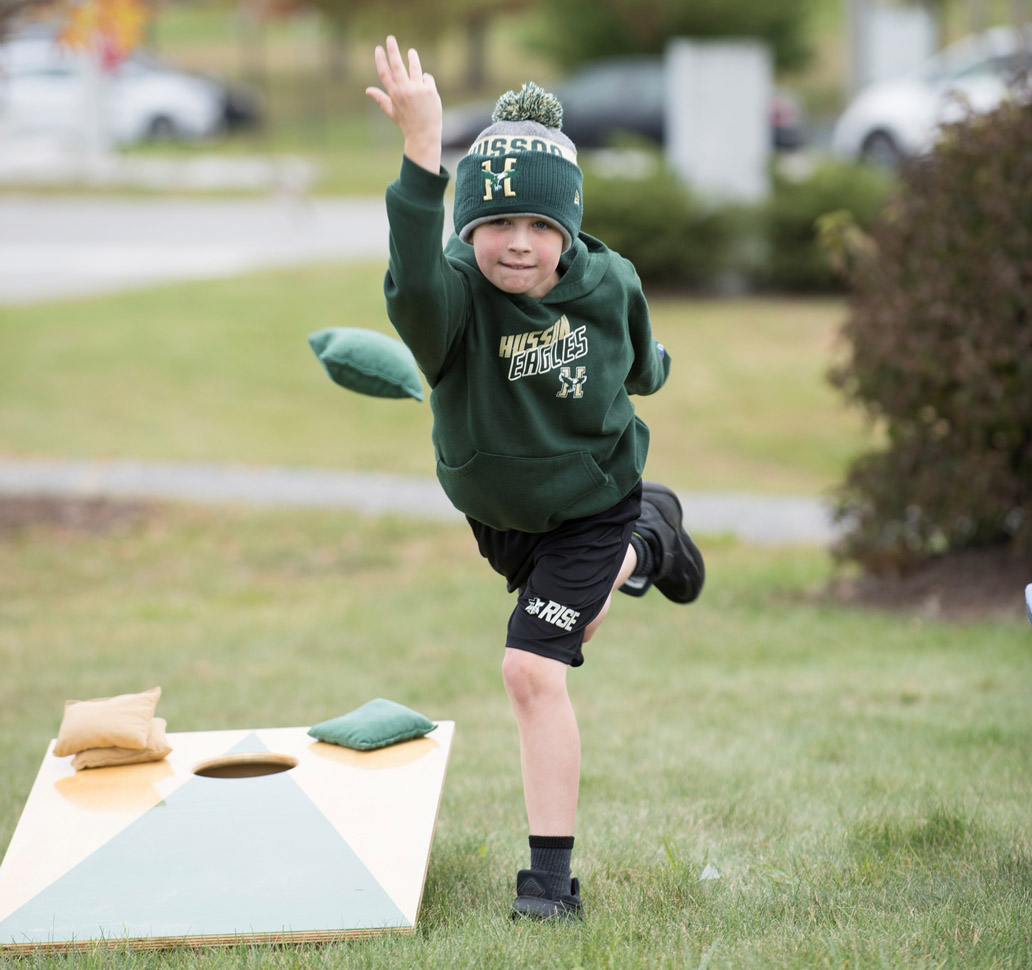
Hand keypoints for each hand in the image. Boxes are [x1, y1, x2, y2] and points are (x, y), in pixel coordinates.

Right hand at [366, 36, 442, 173]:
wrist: (423, 134)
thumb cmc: (406, 123)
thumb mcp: (391, 111)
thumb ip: (380, 99)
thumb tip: (367, 90)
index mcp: (394, 95)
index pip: (384, 74)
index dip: (380, 60)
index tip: (378, 48)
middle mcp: (404, 91)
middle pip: (397, 65)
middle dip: (392, 50)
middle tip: (390, 38)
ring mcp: (418, 90)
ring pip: (414, 67)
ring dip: (412, 57)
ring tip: (411, 52)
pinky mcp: (430, 91)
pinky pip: (426, 78)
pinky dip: (425, 80)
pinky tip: (425, 88)